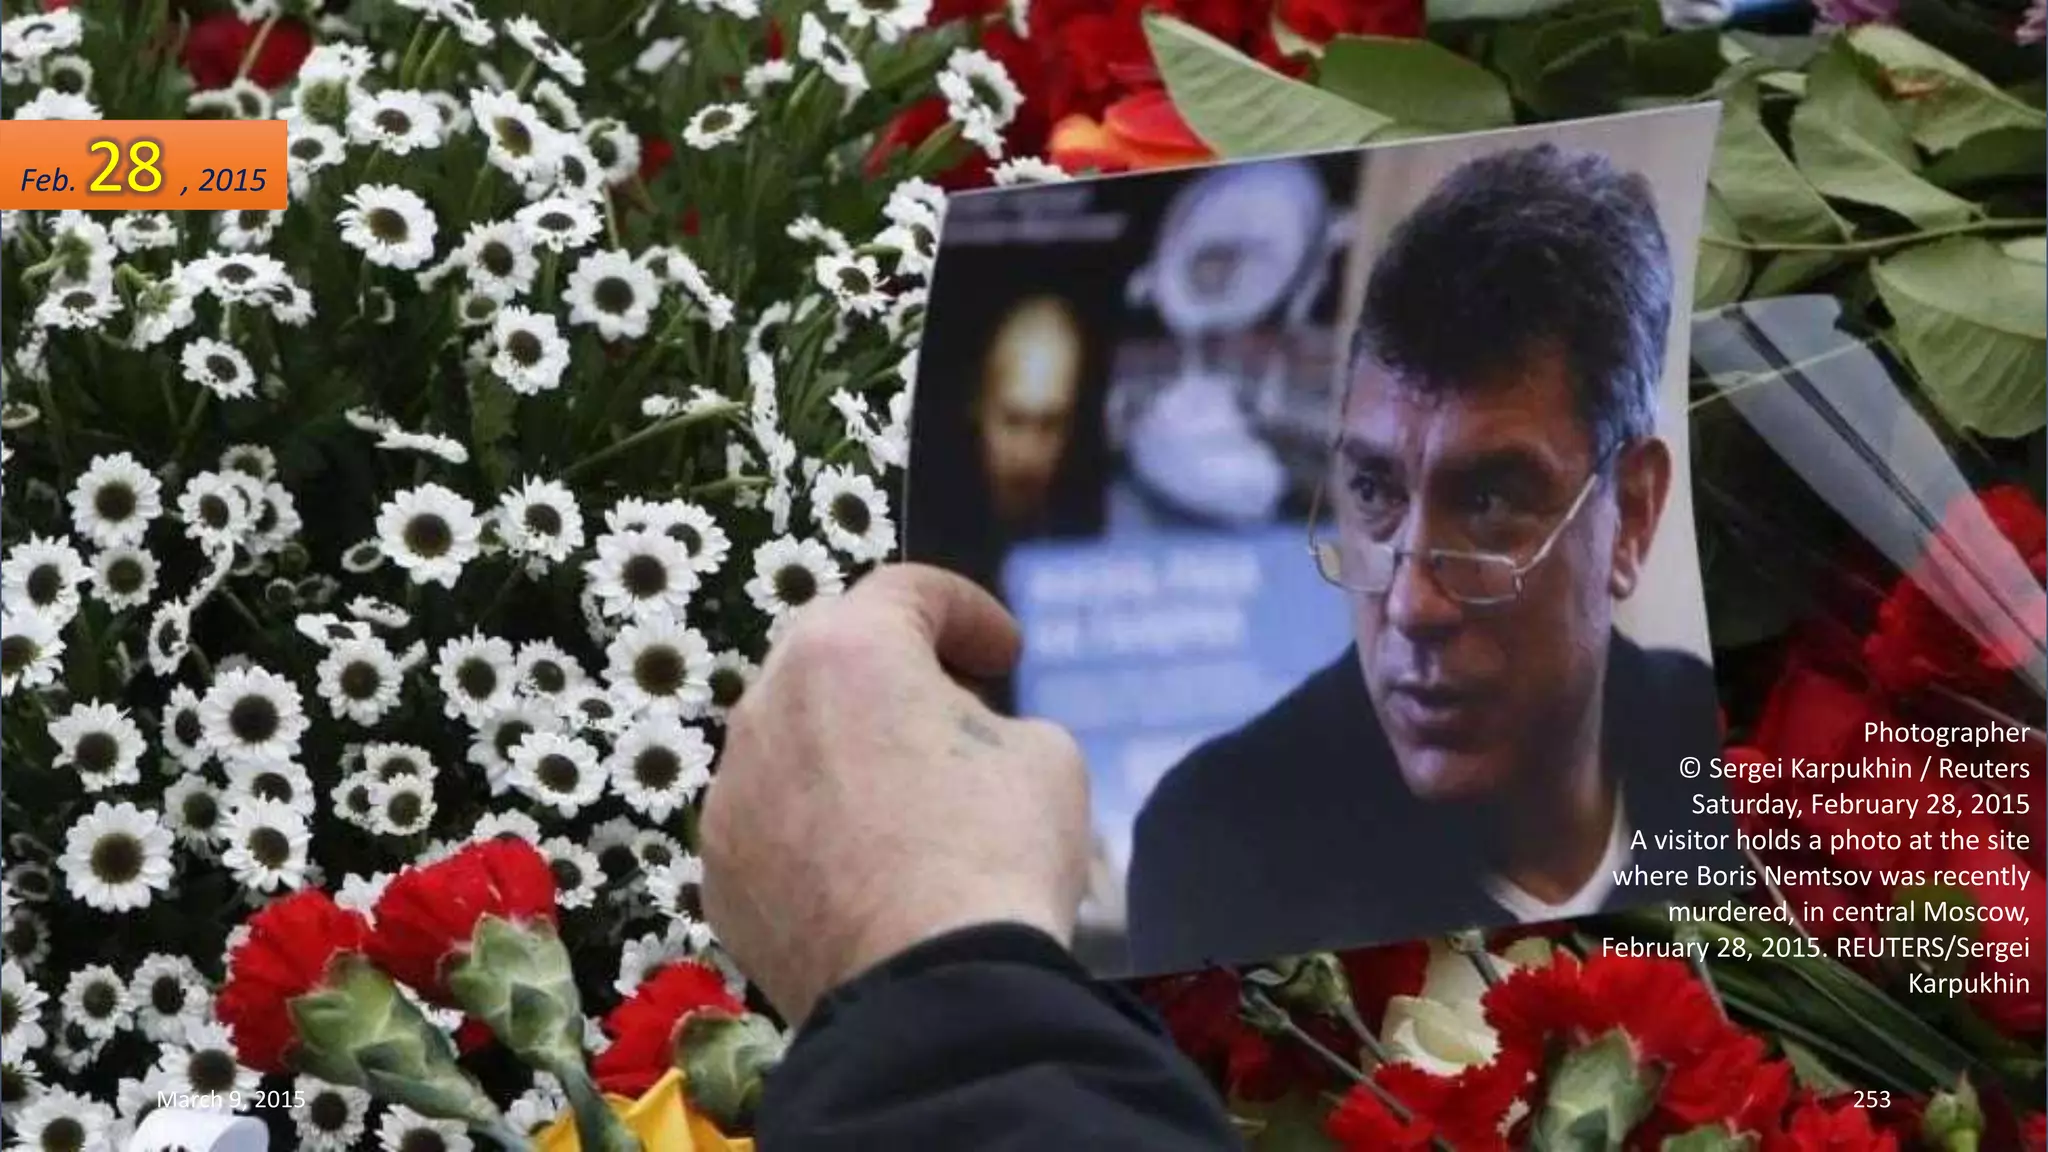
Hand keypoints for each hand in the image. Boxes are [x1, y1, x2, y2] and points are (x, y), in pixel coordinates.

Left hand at [700, 563, 1090, 1025]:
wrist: (928, 991)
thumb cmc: (996, 852)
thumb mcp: (1046, 756)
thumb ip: (996, 721)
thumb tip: (965, 742)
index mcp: (848, 650)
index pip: (906, 591)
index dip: (967, 611)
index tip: (1004, 656)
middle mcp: (767, 704)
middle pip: (830, 653)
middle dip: (894, 668)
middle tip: (952, 709)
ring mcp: (731, 791)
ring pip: (791, 739)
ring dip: (845, 746)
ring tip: (906, 796)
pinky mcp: (720, 870)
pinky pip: (772, 819)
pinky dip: (815, 823)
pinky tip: (865, 867)